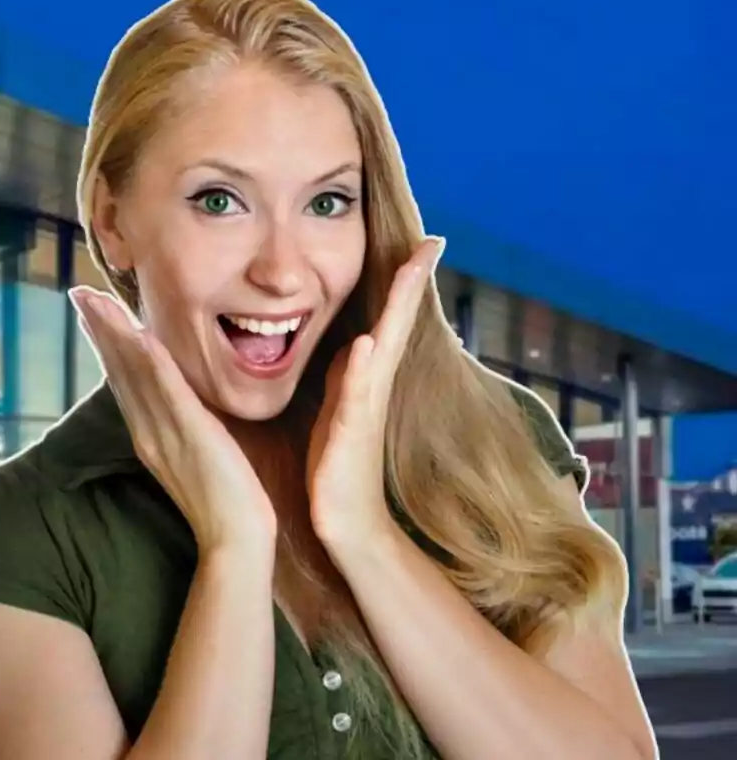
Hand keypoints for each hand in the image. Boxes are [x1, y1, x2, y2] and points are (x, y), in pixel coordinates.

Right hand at [70, 286, 277, 556]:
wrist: (235, 538)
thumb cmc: (227, 501)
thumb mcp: (197, 455)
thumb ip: (184, 428)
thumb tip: (184, 404)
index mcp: (150, 434)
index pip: (124, 381)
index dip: (107, 344)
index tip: (94, 312)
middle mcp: (148, 430)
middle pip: (118, 371)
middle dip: (100, 329)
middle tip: (81, 293)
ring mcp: (164, 431)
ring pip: (133, 373)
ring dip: (113, 333)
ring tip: (94, 301)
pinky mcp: (189, 432)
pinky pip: (166, 389)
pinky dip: (150, 360)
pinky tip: (138, 333)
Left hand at [307, 237, 444, 554]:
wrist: (345, 525)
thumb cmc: (336, 467)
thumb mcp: (337, 409)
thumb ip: (347, 376)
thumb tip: (355, 343)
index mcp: (367, 380)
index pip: (388, 322)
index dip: (403, 285)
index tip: (424, 244)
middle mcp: (373, 389)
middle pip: (396, 325)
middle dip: (411, 284)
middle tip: (431, 242)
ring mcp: (364, 411)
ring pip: (382, 351)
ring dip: (395, 314)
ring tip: (408, 274)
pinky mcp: (348, 437)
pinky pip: (355, 397)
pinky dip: (362, 370)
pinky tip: (367, 344)